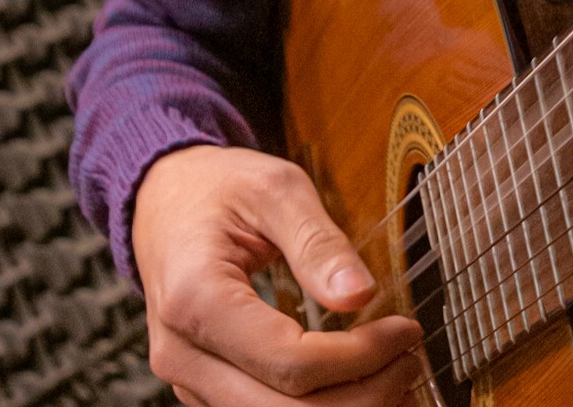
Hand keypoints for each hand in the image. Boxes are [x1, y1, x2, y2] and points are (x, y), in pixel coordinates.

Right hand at [132, 145, 422, 404]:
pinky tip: (355, 386)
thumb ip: (318, 242)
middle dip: (361, 396)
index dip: (361, 356)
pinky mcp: (203, 386)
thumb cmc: (216, 187)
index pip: (290, 362)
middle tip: (409, 361)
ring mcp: (188, 377)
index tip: (405, 330)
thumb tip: (362, 295)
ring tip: (391, 375)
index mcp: (195, 299)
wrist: (163, 196)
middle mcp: (182, 353)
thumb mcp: (274, 188)